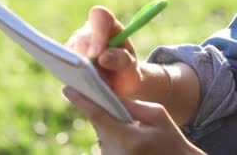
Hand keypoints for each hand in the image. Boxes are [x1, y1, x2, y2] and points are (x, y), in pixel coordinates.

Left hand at [62, 86, 204, 154]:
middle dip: (104, 112)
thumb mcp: (157, 115)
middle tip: (113, 103)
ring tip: (132, 127)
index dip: (82, 101)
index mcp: (129, 139)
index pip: (98, 116)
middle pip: (100, 125)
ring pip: (102, 135)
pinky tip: (130, 137)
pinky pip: (107, 144)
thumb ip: (132, 104)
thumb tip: (109, 95)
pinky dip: (114, 136)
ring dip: (111, 126)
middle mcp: (115, 154)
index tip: (67, 88)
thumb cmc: (170, 138)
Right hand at [66, 6, 141, 97]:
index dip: (97, 32)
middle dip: (85, 56)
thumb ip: (122, 60)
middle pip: (81, 38)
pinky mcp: (65, 61)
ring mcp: (74, 46)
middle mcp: (88, 32)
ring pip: (69, 53)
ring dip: (79, 70)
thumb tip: (102, 58)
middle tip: (91, 74)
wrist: (121, 84)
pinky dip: (71, 78)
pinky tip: (80, 88)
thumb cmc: (128, 70)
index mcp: (108, 25)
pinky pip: (63, 68)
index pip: (99, 15)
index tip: (97, 53)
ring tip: (90, 85)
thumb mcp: (132, 67)